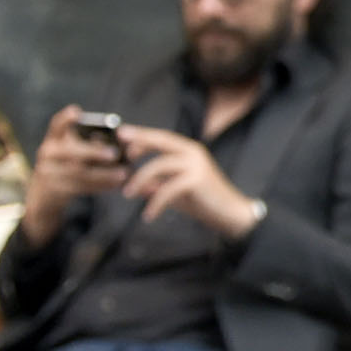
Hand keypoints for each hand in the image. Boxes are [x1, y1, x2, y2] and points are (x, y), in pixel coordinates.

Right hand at [24, 103, 129, 246]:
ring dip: (104, 174)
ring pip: (78, 172)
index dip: (66, 119)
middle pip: (71, 151)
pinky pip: (80, 187)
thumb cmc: (67, 167)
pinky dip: (100, 186)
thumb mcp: (73, 154)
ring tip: (123, 174)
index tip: (76, 111)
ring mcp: (47, 172)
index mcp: (53, 140)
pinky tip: (115, 184)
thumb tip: (120, 144)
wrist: (44, 196)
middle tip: (115, 154)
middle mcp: (47, 153)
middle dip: (94, 152)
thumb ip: (91, 145)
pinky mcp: (53, 190)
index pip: (56, 125)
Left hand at [116, 126, 260, 240]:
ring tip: (127, 194)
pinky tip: (148, 215)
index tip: (122, 135)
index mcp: (189, 151)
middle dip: (140, 140)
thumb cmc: (202, 201)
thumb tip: (134, 185)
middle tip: (121, 145)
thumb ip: (156, 185)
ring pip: (159, 165)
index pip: (163, 137)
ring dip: (139, 179)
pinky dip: (155, 203)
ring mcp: (196, 164)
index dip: (142, 135)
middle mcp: (193, 152)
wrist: (229, 213)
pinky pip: (167, 189)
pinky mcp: (197, 180)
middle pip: (162, 140)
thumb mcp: (174, 190)